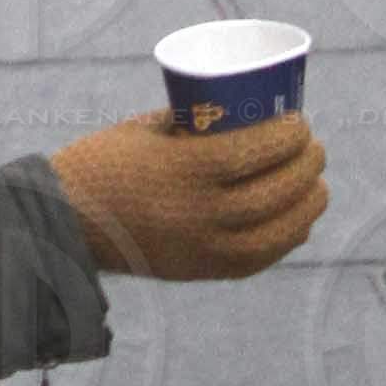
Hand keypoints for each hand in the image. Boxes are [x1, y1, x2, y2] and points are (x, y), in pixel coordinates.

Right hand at [49, 108, 327, 282]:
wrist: (67, 221)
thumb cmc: (105, 161)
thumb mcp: (149, 131)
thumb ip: (193, 126)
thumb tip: (242, 115)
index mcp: (184, 170)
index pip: (254, 154)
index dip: (288, 138)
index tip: (301, 122)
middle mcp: (199, 213)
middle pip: (274, 193)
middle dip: (306, 168)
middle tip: (315, 148)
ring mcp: (202, 247)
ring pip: (275, 232)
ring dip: (306, 208)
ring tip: (317, 187)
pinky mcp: (200, 271)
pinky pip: (256, 260)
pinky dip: (285, 241)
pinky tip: (298, 223)